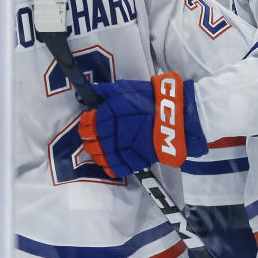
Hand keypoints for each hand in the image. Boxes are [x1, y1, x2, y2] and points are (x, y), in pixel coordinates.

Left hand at [78, 73, 207, 177]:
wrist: (172, 117)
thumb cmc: (148, 100)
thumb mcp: (125, 88)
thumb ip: (106, 91)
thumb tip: (93, 90)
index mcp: (104, 118)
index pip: (85, 126)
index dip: (85, 125)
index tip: (88, 122)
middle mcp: (108, 136)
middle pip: (90, 144)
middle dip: (89, 140)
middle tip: (93, 137)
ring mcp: (119, 151)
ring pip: (100, 157)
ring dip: (97, 154)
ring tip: (102, 149)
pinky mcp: (132, 162)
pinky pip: (115, 169)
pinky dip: (110, 167)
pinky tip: (111, 162)